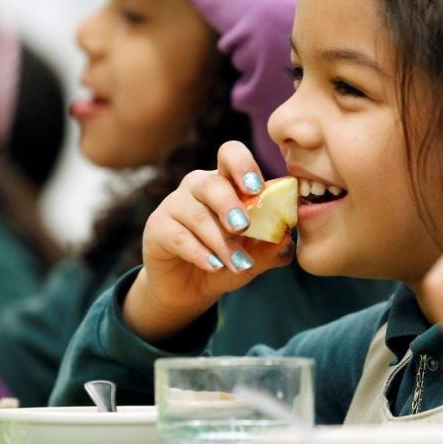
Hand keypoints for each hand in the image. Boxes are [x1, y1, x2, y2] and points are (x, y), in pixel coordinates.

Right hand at [124, 141, 293, 341]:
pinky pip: (177, 236)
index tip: (256, 189)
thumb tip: (285, 239)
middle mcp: (198, 187)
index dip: (242, 165)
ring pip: (197, 215)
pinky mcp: (157, 228)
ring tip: (238, 264)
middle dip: (230, 205)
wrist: (192, 289)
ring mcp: (174, 205)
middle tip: (244, 227)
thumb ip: (272, 248)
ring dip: (220, 241)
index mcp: (226, 182)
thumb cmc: (228, 261)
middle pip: (211, 183)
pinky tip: (214, 266)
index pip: (231, 154)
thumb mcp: (255, 257)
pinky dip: (199, 252)